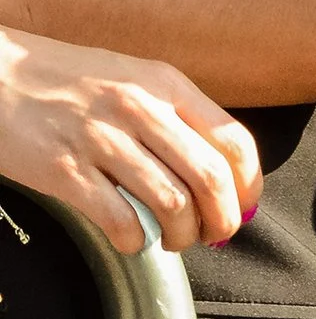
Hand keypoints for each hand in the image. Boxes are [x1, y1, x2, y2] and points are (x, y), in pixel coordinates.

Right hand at [0, 28, 260, 252]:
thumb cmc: (66, 80)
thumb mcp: (132, 77)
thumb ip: (174, 115)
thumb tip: (219, 169)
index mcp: (164, 84)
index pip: (233, 140)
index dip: (248, 184)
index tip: (243, 205)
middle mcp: (139, 108)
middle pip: (210, 178)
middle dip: (222, 219)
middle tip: (214, 235)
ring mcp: (101, 139)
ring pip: (171, 204)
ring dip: (182, 235)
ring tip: (173, 239)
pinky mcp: (64, 171)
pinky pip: (119, 220)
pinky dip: (135, 241)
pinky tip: (132, 238)